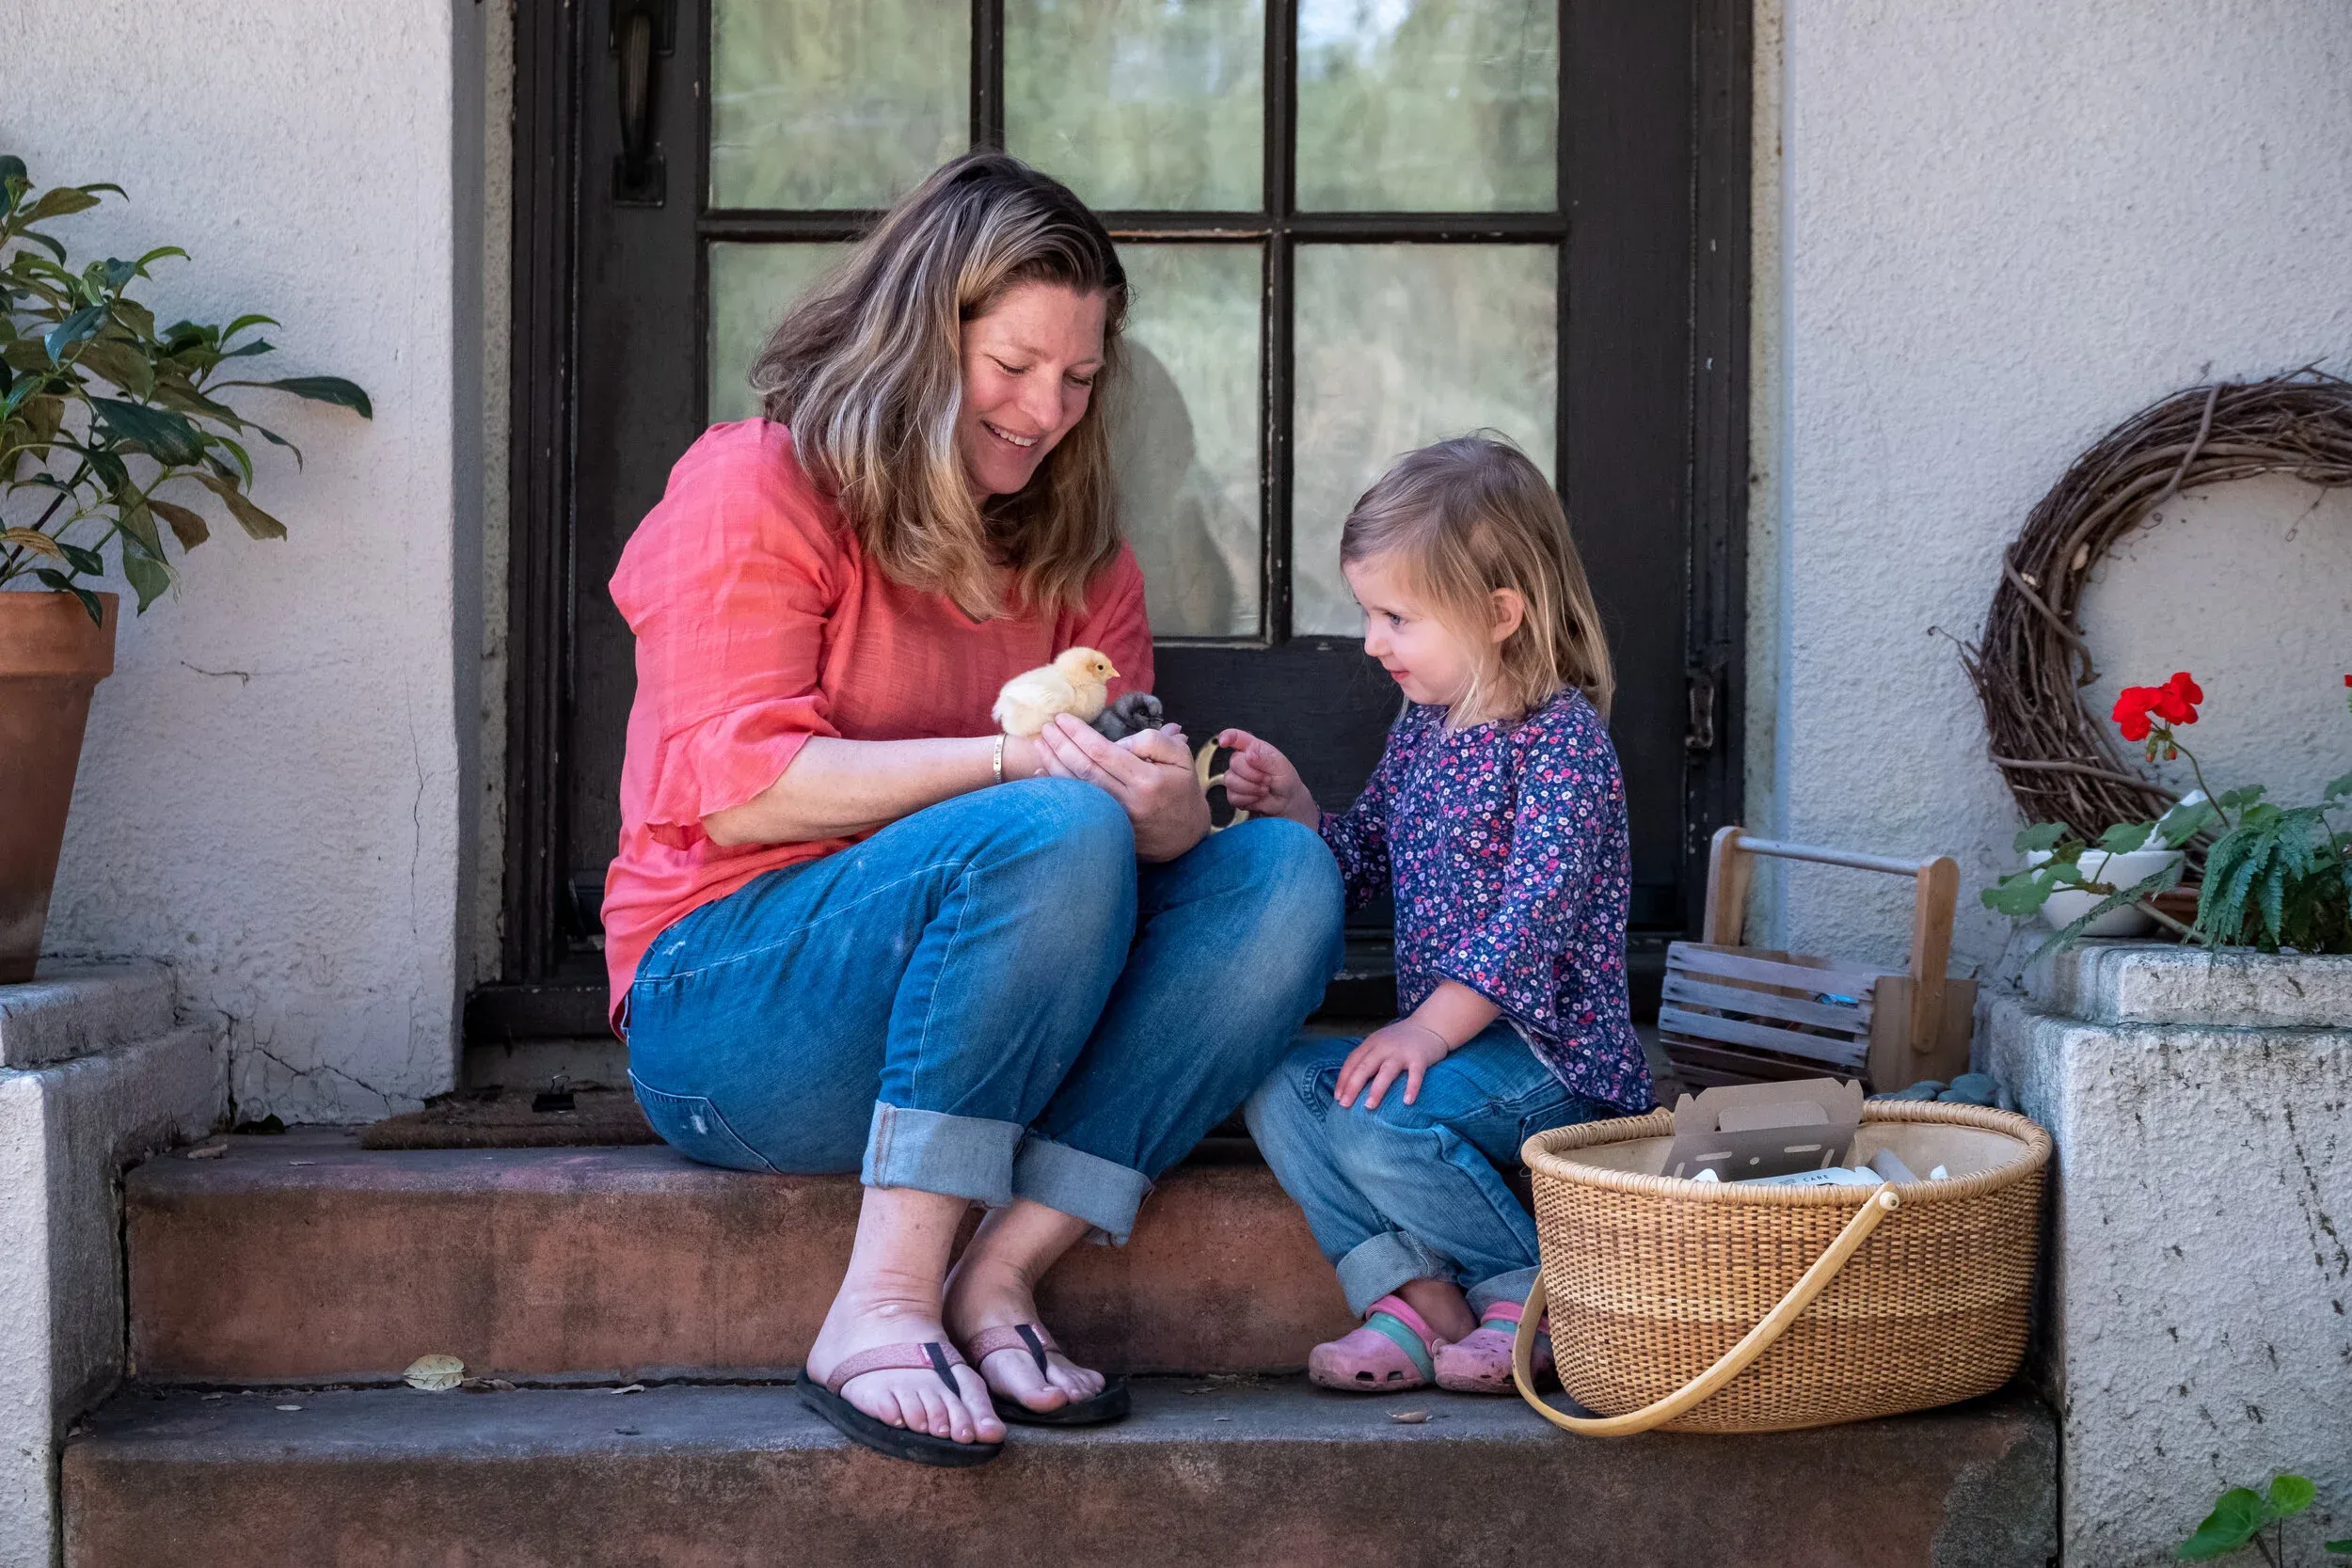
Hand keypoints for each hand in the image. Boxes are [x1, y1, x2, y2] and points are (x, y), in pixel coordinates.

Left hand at [1034, 714, 1210, 861]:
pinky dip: (1057, 789)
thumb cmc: (1182, 789)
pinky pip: (1077, 806)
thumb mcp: (1182, 757)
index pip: (1103, 752)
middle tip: (1047, 726)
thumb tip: (1121, 742)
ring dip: (1054, 764)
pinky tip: (1041, 774)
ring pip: (1077, 788)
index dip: (1079, 734)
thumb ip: (1154, 740)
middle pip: (1085, 769)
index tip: (1063, 718)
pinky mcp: (1107, 829)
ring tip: (1040, 742)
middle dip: (1061, 745)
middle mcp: (1128, 801)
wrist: (1187, 837)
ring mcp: (1115, 819)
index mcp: (1147, 779)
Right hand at [1213, 729, 1319, 827]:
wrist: (1286, 800)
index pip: (1235, 737)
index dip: (1227, 736)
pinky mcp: (1233, 793)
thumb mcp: (1280, 765)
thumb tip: (1248, 755)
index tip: (1223, 742)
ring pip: (1230, 781)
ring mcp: (1235, 777)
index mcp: (1252, 747)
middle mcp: (1240, 760)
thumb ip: (1265, 759)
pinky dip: (1248, 799)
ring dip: (1251, 788)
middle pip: (1234, 762)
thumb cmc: (1284, 778)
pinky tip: (1258, 797)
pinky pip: (1233, 796)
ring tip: (1264, 789)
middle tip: (1268, 779)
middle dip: (1253, 774)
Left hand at [1335, 1021, 1453, 1110]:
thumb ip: (1368, 1058)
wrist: (1430, 1025)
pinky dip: (1411, 1087)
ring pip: (1386, 1072)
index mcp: (1372, 1043)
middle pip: (1364, 1067)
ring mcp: (1402, 1052)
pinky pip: (1415, 1074)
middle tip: (1344, 1105)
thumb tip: (1350, 1085)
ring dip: (1376, 1089)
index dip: (1343, 1079)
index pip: (1352, 1062)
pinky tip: (1407, 1101)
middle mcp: (1384, 1047)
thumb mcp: (1380, 1043)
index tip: (1337, 1097)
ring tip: (1368, 1106)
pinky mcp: (1420, 1058)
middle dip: (1352, 1086)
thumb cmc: (1401, 1040)